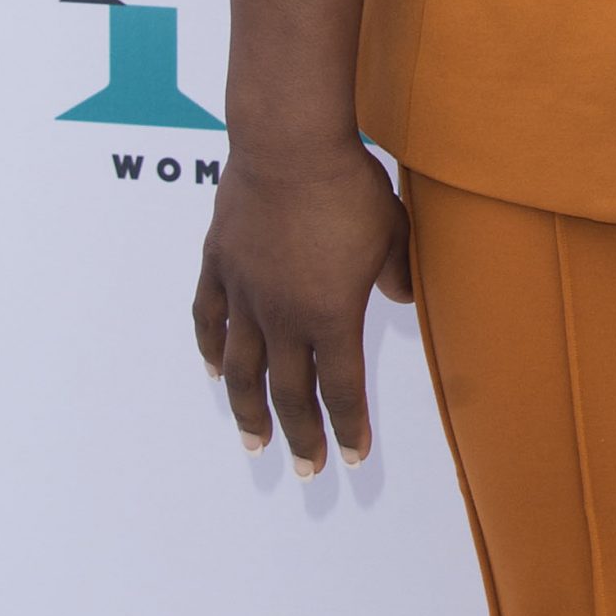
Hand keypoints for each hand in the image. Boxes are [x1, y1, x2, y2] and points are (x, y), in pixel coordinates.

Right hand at [192, 137, 412, 475]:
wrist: (290, 146)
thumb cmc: (348, 185)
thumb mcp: (391, 229)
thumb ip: (396, 270)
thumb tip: (404, 297)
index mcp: (331, 315)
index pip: (341, 388)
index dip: (348, 426)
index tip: (351, 458)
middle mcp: (284, 317)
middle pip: (291, 393)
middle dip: (301, 436)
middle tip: (306, 469)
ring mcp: (246, 295)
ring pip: (242, 370)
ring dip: (248, 411)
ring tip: (253, 441)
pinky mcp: (220, 266)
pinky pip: (210, 319)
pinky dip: (211, 349)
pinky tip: (214, 370)